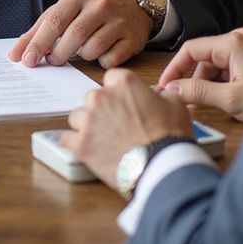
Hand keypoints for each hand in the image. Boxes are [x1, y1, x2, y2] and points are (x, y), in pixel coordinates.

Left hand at [8, 0, 152, 68]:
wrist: (134, 3)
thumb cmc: (91, 10)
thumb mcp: (66, 10)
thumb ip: (40, 29)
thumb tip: (15, 54)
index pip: (53, 21)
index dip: (38, 43)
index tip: (26, 61)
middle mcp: (98, 5)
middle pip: (72, 36)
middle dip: (58, 54)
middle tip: (53, 60)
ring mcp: (117, 21)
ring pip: (91, 50)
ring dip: (82, 56)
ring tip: (84, 48)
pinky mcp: (132, 38)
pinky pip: (110, 60)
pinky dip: (102, 61)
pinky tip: (104, 51)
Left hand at [63, 69, 192, 188]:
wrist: (162, 166)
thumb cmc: (169, 137)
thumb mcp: (176, 106)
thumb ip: (162, 94)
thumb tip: (157, 94)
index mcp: (123, 83)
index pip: (111, 78)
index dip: (118, 92)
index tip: (122, 103)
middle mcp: (101, 97)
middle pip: (92, 98)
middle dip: (101, 110)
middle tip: (116, 126)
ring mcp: (88, 120)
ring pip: (77, 117)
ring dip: (87, 126)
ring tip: (104, 141)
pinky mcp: (80, 144)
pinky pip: (66, 138)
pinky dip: (75, 144)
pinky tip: (87, 149)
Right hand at [156, 27, 242, 122]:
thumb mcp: (231, 100)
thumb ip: (197, 93)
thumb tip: (172, 90)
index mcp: (232, 43)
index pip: (190, 50)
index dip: (174, 69)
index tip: (165, 86)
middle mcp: (240, 38)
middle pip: (205, 58)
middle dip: (197, 81)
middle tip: (190, 104)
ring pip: (218, 64)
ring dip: (213, 83)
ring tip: (221, 105)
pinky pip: (232, 66)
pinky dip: (226, 82)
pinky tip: (233, 99)